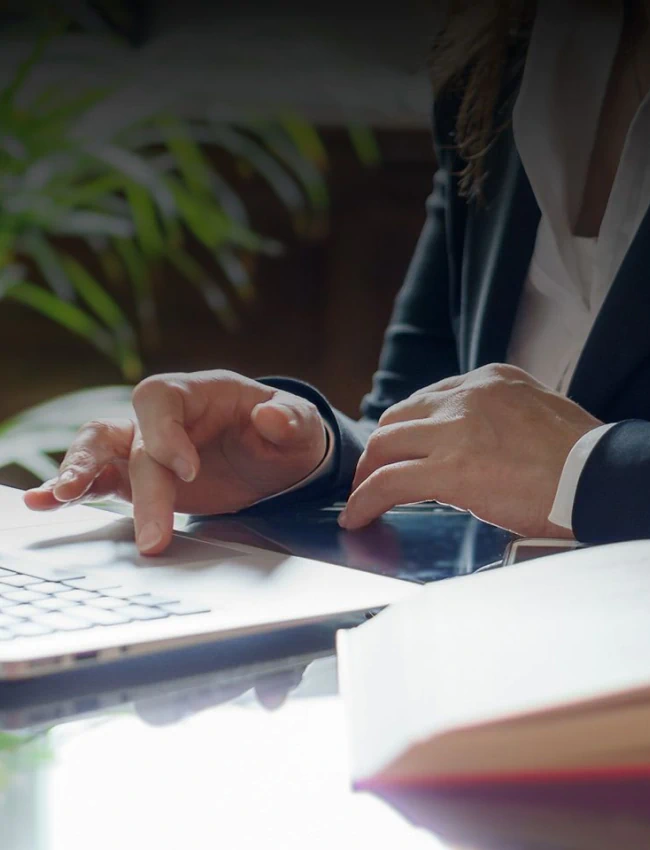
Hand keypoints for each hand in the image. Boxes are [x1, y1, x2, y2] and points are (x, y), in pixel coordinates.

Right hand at [24, 370, 326, 553]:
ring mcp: (146, 447)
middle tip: (149, 533)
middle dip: (134, 483)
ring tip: (56, 498)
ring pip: (99, 450)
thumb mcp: (301, 425)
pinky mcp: (140, 479)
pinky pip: (101, 480)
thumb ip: (290, 421)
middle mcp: (164, 417)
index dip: (164, 432)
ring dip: (78, 473)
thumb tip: (271, 419)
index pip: (161, 398)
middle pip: (130, 437)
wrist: (277, 460)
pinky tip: (42, 503)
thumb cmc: (285, 433)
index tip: (188, 471)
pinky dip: (73, 490)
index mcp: (198, 392)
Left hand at [339, 364, 601, 537]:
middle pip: (397, 419)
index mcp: (489, 380)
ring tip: (362, 498)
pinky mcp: (451, 470)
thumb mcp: (536, 413)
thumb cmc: (579, 457)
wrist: (602, 477)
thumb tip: (471, 443)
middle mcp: (466, 396)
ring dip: (367, 475)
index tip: (399, 451)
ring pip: (384, 447)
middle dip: (379, 450)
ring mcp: (456, 430)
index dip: (406, 430)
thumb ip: (496, 418)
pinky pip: (388, 483)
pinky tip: (358, 518)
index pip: (427, 400)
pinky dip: (365, 501)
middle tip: (373, 476)